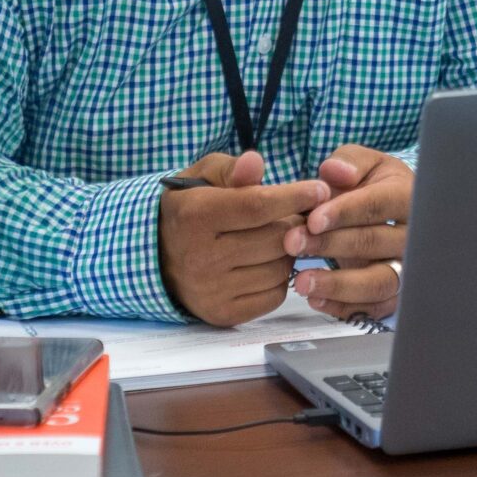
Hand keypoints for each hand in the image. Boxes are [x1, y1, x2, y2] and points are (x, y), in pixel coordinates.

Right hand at [156, 149, 323, 325]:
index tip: (321, 190)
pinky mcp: (222, 314)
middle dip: (295, 223)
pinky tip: (266, 263)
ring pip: (280, 269)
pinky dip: (280, 279)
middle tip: (296, 216)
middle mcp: (199, 258)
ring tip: (277, 239)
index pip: (257, 206)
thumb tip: (255, 162)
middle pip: (275, 239)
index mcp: (194, 217)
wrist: (155, 257)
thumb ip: (231, 169)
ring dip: (289, 251)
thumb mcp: (202, 178)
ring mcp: (210, 291)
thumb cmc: (190, 209)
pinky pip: (275, 296)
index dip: (295, 197)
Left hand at [285, 146, 413, 322]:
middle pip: (375, 243)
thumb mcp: (362, 163)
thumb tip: (335, 172)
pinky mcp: (393, 293)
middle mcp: (412, 235)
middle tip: (292, 243)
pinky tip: (315, 300)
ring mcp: (405, 267)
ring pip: (379, 283)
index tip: (313, 220)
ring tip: (302, 282)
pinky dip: (344, 308)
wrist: (381, 209)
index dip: (345, 212)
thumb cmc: (369, 184)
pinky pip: (374, 308)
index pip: (379, 205)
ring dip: (339, 285)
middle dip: (331, 245)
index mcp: (407, 196)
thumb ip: (348, 162)